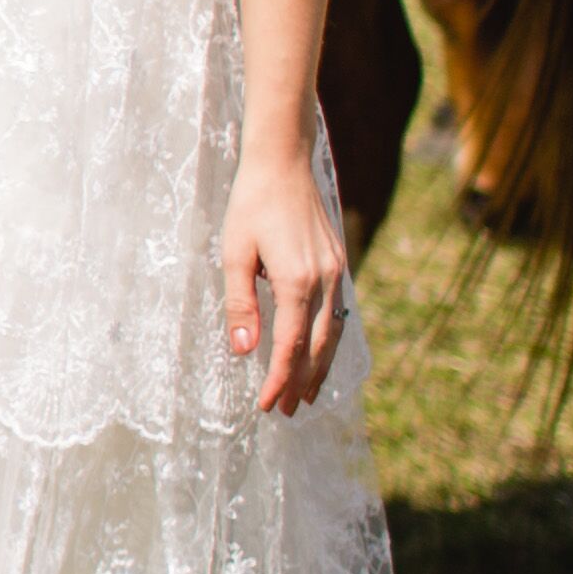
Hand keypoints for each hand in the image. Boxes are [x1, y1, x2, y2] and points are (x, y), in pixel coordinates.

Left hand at [220, 147, 348, 416]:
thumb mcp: (234, 254)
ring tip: (308, 395)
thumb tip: (245, 351)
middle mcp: (323, 279)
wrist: (283, 163)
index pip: (289, 345)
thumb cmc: (251, 205)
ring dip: (321, 367)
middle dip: (302, 382)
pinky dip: (329, 339)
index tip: (268, 405)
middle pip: (317, 346)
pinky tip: (320, 352)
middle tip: (288, 411)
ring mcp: (335, 270)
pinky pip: (338, 312)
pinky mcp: (338, 262)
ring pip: (333, 332)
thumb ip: (240, 305)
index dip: (279, 380)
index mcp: (296, 280)